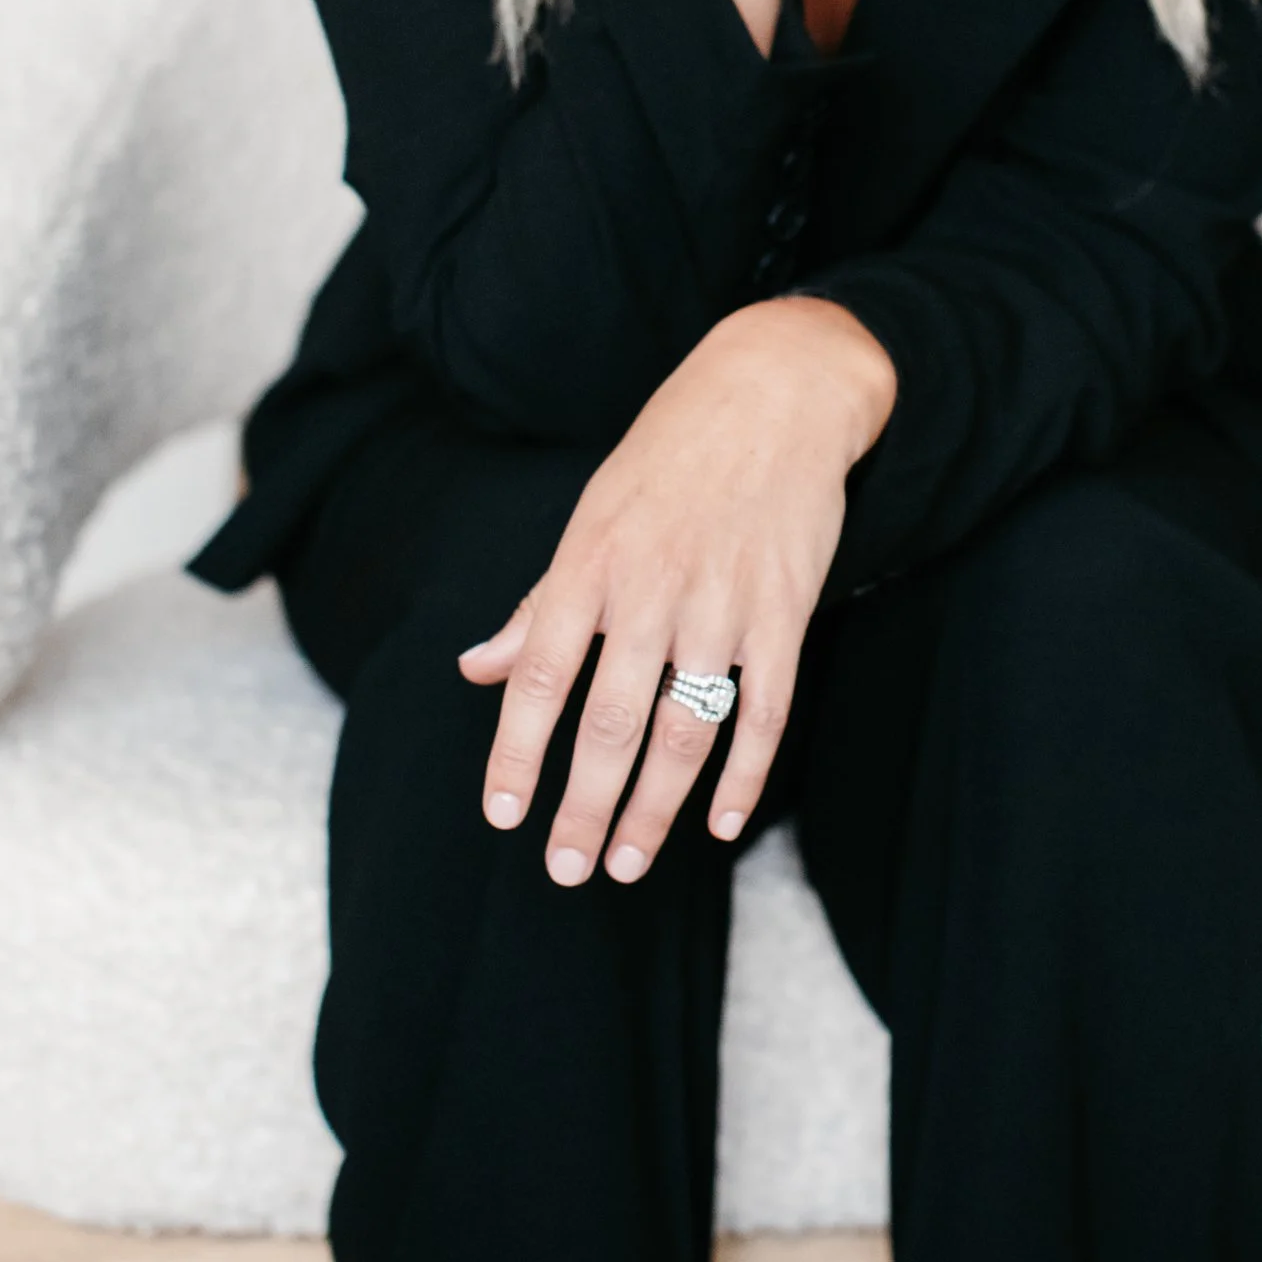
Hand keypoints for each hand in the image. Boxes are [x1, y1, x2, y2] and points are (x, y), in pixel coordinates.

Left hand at [458, 298, 895, 883]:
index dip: (517, 752)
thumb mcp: (589, 516)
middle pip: (611, 723)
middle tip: (568, 869)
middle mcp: (651, 590)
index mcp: (589, 564)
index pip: (539, 676)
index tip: (504, 815)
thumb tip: (476, 669)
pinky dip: (745, 776)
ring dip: (656, 808)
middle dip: (586, 807)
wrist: (774, 393)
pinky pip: (765, 713)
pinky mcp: (785, 613)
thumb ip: (539, 603)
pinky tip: (723, 821)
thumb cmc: (669, 458)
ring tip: (631, 863)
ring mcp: (723, 605)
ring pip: (685, 731)